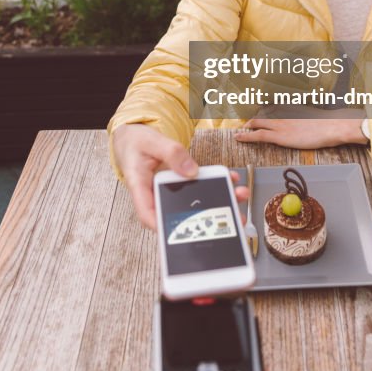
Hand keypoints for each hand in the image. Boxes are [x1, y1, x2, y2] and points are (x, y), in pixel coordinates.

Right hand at [112, 124, 247, 228]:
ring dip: (219, 202)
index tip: (188, 231)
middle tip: (230, 217)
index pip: (149, 216)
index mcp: (141, 188)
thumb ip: (170, 153)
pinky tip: (230, 179)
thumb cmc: (136, 143)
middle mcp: (156, 196)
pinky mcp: (180, 185)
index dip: (167, 228)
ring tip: (238, 196)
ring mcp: (169, 192)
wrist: (134, 139)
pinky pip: (198, 190)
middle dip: (206, 219)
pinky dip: (216, 186)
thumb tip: (190, 170)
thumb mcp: (151, 141)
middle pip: (178, 215)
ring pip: (193, 205)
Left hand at [234, 116, 360, 148]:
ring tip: (238, 132)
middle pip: (260, 117)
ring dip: (246, 128)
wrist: (331, 127)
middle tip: (244, 126)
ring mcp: (280, 125)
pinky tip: (239, 137)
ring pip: (256, 124)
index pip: (270, 111)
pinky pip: (259, 135)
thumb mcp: (313, 119)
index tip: (253, 118)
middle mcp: (282, 116)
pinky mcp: (280, 136)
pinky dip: (247, 136)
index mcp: (289, 111)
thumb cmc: (326, 125)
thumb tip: (303, 124)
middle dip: (250, 122)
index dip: (259, 116)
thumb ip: (304, 120)